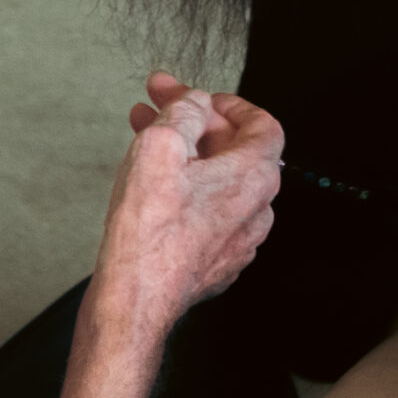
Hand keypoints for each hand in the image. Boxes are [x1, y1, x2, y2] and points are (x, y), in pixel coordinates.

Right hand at [93, 73, 282, 337]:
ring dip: (185, 154)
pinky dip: (185, 189)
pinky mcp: (216, 261)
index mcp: (254, 176)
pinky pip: (208, 213)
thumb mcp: (162, 144)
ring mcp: (238, 239)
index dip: (229, 103)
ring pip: (218, 181)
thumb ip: (186, 110)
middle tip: (156, 105)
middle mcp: (256, 209)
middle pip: (234, 150)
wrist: (135, 300)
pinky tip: (150, 182)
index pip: (262, 124)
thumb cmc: (149, 232)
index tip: (199, 97)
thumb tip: (196, 102)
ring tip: (143, 137)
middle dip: (193, 122)